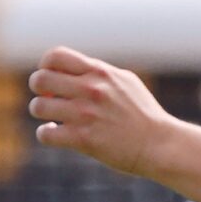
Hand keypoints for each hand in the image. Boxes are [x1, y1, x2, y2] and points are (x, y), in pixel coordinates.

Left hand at [26, 48, 181, 175]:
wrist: (162, 145)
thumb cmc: (145, 115)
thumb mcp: (126, 83)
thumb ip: (99, 73)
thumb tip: (71, 68)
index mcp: (101, 73)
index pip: (55, 56)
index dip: (46, 67)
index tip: (56, 81)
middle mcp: (91, 90)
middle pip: (39, 79)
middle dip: (41, 90)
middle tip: (52, 100)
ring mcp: (86, 115)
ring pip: (38, 107)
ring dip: (42, 113)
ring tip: (56, 119)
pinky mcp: (84, 139)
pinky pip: (45, 134)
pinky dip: (47, 134)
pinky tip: (59, 135)